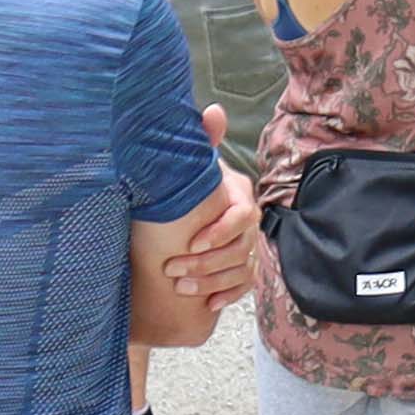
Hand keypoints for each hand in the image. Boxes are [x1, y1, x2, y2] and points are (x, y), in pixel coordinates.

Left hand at [172, 110, 264, 300]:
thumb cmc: (178, 190)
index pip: (242, 216)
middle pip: (241, 247)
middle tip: (173, 270)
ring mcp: (246, 245)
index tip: (192, 244)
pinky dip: (228, 295)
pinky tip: (209, 304)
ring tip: (182, 288)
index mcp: (238, 195)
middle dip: (207, 263)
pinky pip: (245, 285)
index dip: (221, 232)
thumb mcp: (186, 168)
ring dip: (212, 281)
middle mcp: (247, 220)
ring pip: (242, 268)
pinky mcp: (240, 267)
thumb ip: (201, 141)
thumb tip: (214, 111)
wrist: (168, 224)